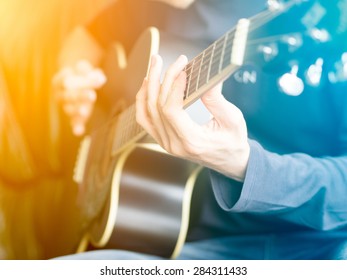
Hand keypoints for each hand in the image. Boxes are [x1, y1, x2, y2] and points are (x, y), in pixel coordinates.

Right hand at [53, 60, 105, 135]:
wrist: (78, 81)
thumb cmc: (82, 73)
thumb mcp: (84, 68)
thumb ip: (88, 71)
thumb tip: (98, 77)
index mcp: (58, 82)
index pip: (62, 80)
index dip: (66, 78)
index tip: (72, 74)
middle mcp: (60, 96)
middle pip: (69, 96)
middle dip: (80, 96)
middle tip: (92, 95)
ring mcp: (67, 107)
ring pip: (71, 110)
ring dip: (78, 111)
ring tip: (84, 111)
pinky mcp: (75, 116)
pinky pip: (75, 122)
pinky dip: (77, 127)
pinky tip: (78, 132)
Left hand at [136, 54, 249, 181]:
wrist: (230, 161)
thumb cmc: (233, 142)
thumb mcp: (232, 120)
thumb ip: (216, 100)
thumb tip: (205, 78)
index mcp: (191, 141)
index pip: (172, 110)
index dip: (174, 86)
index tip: (183, 69)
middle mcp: (173, 144)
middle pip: (157, 107)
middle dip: (162, 79)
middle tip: (170, 60)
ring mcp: (165, 143)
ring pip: (147, 111)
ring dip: (149, 86)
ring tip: (155, 66)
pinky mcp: (163, 139)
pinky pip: (145, 119)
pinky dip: (143, 101)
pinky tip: (148, 86)